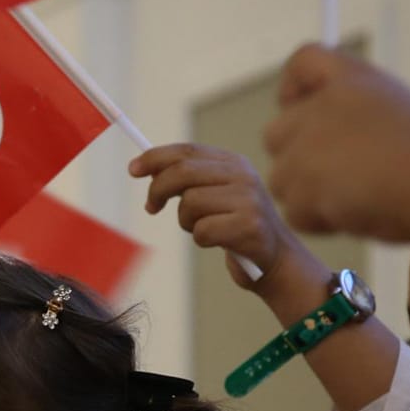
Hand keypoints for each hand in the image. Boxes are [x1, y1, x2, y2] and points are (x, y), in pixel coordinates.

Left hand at [131, 143, 320, 289]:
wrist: (275, 259)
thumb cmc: (235, 227)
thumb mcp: (216, 195)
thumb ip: (189, 180)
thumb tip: (146, 169)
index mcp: (234, 163)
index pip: (187, 151)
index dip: (156, 157)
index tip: (133, 169)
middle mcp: (243, 176)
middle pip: (183, 172)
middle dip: (158, 189)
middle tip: (151, 207)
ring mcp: (248, 200)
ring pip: (190, 203)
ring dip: (185, 222)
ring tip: (202, 228)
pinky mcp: (248, 226)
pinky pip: (202, 231)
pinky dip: (201, 240)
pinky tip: (217, 242)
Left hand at [264, 45, 409, 246]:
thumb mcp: (395, 110)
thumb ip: (353, 110)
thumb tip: (319, 133)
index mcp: (350, 80)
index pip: (303, 60)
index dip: (294, 88)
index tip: (300, 110)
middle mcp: (321, 107)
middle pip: (276, 133)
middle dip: (298, 158)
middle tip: (339, 175)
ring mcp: (306, 147)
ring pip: (282, 179)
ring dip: (310, 195)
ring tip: (356, 197)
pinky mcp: (303, 186)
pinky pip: (294, 212)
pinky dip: (319, 221)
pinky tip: (354, 213)